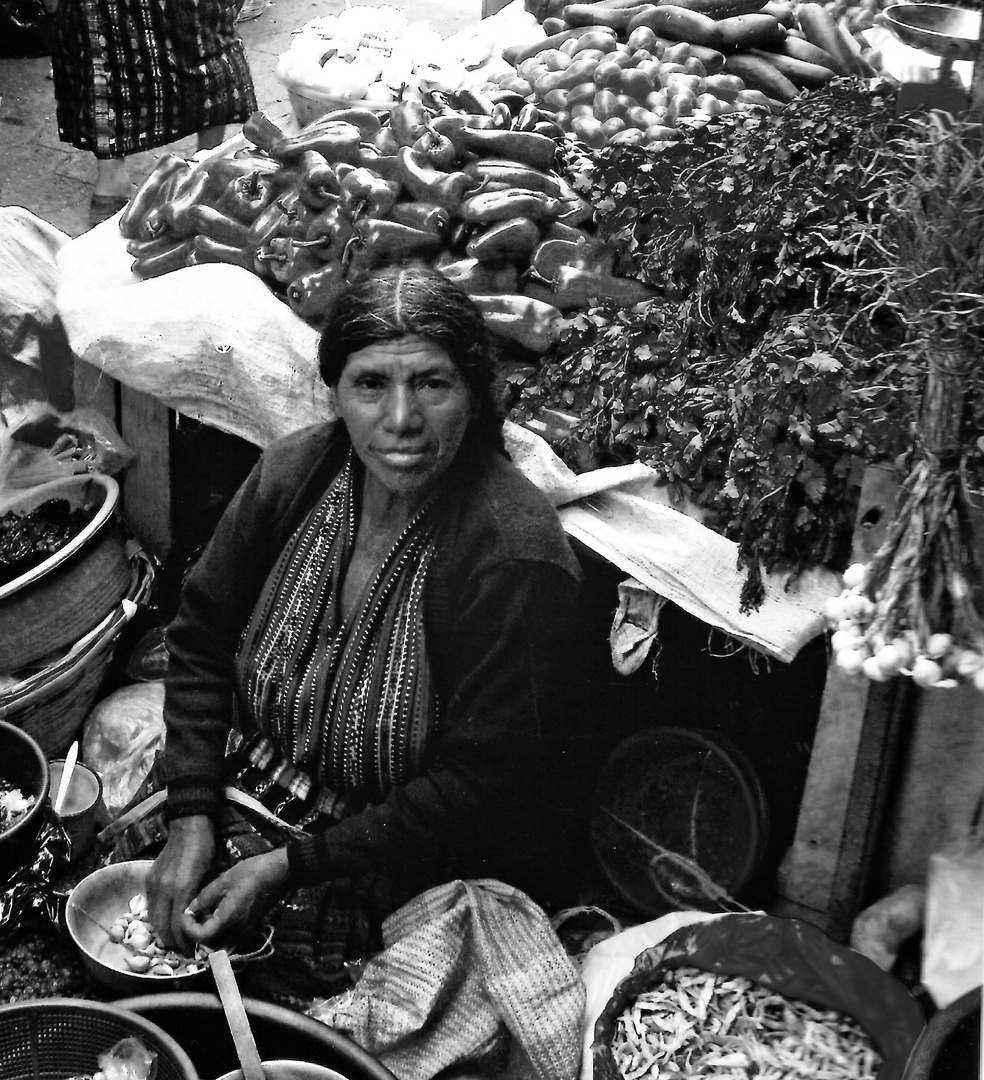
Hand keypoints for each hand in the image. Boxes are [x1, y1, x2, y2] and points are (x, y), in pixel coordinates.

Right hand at [147, 815, 215, 954]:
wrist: (188, 828)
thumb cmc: (205, 852)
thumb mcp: (210, 878)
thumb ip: (203, 902)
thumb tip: (201, 924)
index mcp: (182, 889)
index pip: (178, 926)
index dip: (183, 942)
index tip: (190, 951)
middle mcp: (164, 890)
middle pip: (162, 927)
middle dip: (171, 942)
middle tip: (181, 950)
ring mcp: (153, 885)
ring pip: (153, 919)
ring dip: (162, 932)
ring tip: (174, 939)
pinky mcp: (148, 881)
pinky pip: (150, 907)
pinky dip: (157, 918)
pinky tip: (166, 921)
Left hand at [183, 847, 290, 947]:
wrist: (279, 872)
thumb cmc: (251, 874)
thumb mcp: (223, 881)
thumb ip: (204, 898)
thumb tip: (190, 909)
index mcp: (227, 921)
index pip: (201, 937)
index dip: (188, 927)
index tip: (185, 913)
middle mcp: (236, 932)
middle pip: (210, 944)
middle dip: (198, 932)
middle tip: (195, 913)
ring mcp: (246, 930)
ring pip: (221, 942)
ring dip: (210, 932)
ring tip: (207, 912)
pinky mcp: (252, 926)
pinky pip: (231, 936)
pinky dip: (222, 930)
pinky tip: (221, 912)